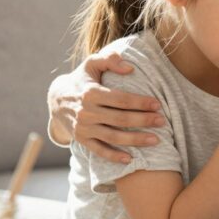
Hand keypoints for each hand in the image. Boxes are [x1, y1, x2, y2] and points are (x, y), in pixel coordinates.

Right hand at [50, 47, 165, 163]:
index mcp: (91, 93)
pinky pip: (99, 150)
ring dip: (135, 140)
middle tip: (162, 121)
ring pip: (113, 136)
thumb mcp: (91, 64)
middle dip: (143, 120)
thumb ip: (110, 60)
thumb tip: (130, 68)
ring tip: (155, 140)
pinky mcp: (81, 139)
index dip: (141, 102)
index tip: (158, 104)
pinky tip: (130, 159)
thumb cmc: (82, 79)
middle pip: (120, 119)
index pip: (121, 99)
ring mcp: (83, 127)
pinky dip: (114, 156)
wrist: (56, 99)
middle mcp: (86, 112)